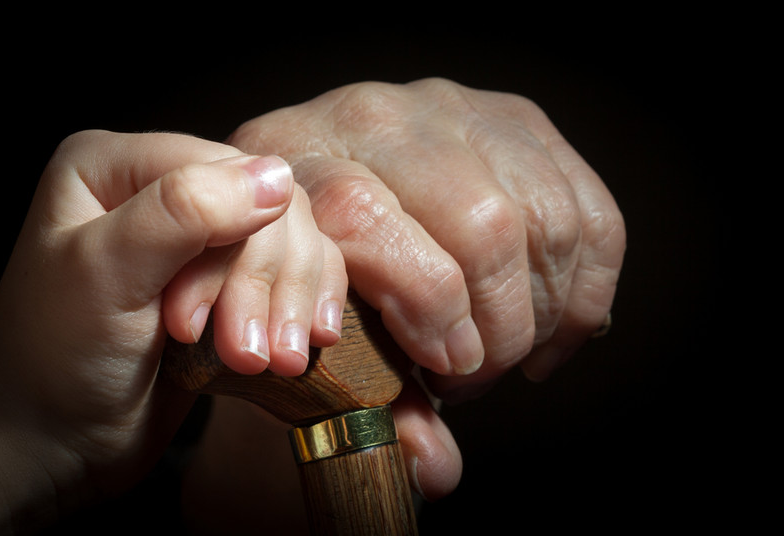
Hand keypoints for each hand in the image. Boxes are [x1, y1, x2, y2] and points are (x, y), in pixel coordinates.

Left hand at [0, 130, 345, 531]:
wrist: (57, 440)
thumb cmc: (56, 360)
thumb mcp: (105, 275)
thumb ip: (184, 212)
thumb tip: (275, 177)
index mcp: (118, 165)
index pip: (223, 172)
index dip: (233, 244)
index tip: (194, 325)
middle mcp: (167, 189)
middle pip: (268, 208)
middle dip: (265, 286)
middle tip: (248, 355)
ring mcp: (204, 236)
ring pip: (295, 240)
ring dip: (291, 303)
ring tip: (274, 362)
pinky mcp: (233, 279)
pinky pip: (299, 271)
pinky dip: (307, 305)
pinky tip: (306, 342)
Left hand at [229, 78, 625, 397]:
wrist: (323, 198)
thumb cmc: (307, 274)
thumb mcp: (301, 326)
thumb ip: (364, 400)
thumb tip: (434, 466)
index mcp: (296, 158)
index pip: (364, 214)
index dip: (422, 303)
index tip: (446, 368)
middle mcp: (375, 115)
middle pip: (480, 219)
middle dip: (499, 324)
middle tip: (475, 375)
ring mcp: (453, 110)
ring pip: (544, 216)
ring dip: (545, 312)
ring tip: (512, 353)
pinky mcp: (516, 121)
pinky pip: (589, 209)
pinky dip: (588, 285)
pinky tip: (556, 328)